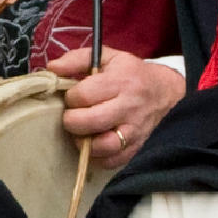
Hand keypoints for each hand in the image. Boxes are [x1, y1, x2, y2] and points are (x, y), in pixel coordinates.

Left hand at [47, 46, 185, 168]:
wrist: (165, 92)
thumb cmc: (130, 73)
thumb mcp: (107, 57)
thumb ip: (77, 59)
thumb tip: (52, 69)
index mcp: (121, 81)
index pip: (85, 95)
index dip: (71, 98)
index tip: (73, 97)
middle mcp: (129, 107)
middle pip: (91, 121)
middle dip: (72, 121)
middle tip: (72, 117)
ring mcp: (134, 130)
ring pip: (103, 146)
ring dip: (84, 143)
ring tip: (81, 133)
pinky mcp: (136, 147)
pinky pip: (112, 160)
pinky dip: (98, 157)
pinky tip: (94, 145)